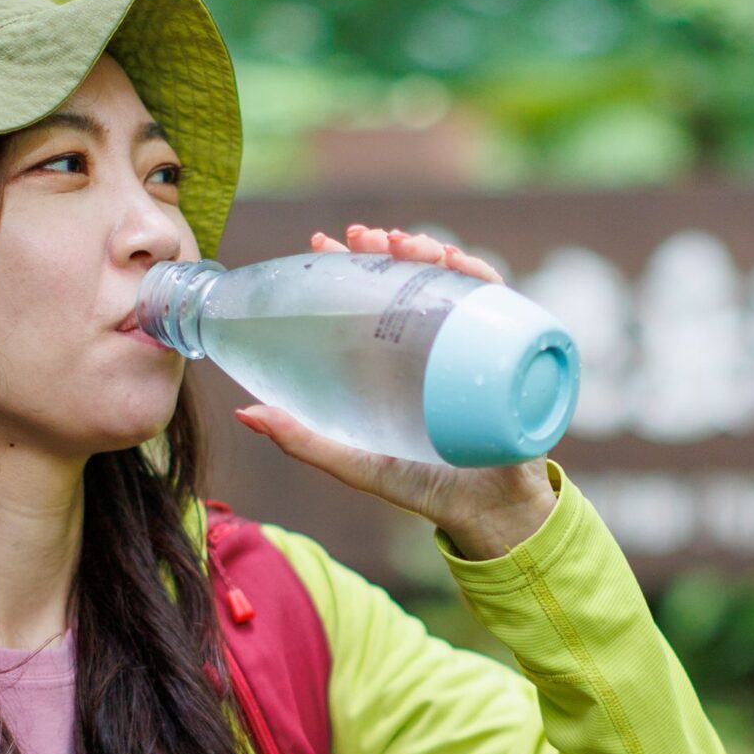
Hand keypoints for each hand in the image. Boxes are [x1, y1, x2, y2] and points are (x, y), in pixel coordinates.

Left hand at [231, 223, 559, 559]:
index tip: (325, 243)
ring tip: (404, 244)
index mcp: (398, 360)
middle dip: (389, 248)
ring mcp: (473, 346)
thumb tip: (244, 414)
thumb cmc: (425, 489)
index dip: (349, 265)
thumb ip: (303, 441)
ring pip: (452, 282)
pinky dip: (480, 277)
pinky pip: (499, 305)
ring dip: (429, 251)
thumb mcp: (356, 462)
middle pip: (412, 280)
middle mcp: (435, 345)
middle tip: (364, 236)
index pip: (371, 298)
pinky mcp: (509, 355)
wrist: (490, 516)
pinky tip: (458, 262)